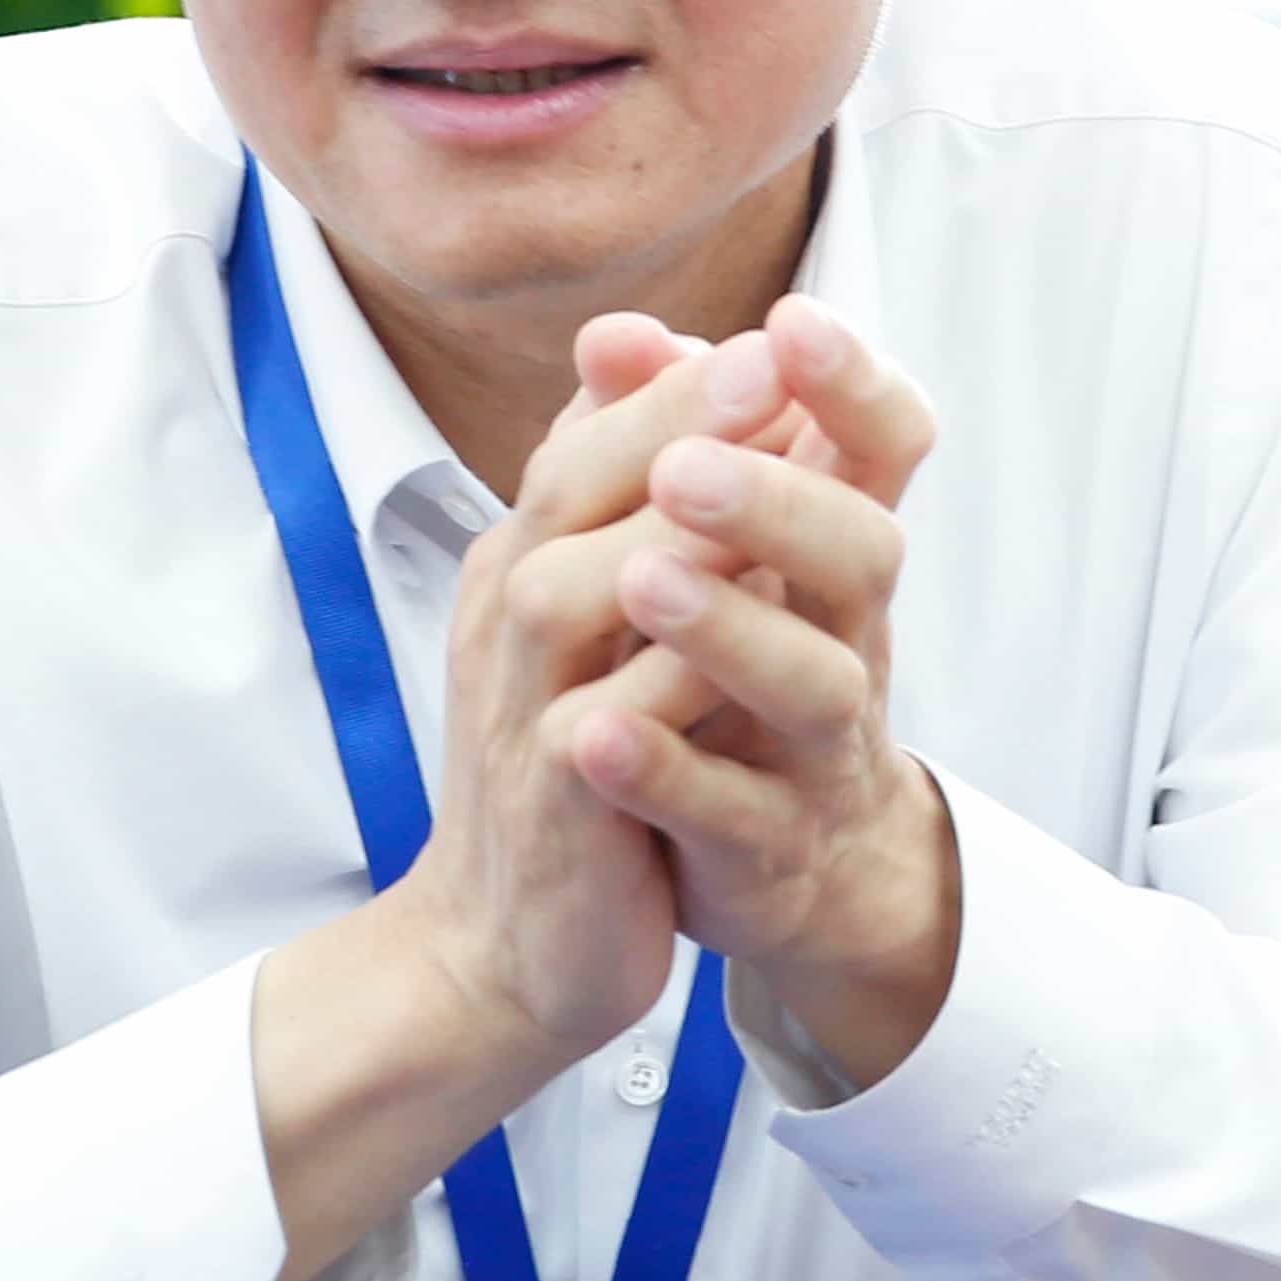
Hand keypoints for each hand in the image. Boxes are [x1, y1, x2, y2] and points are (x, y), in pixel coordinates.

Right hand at [376, 317, 765, 1064]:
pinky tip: (734, 662)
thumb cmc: (576, 774)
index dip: (676, 385)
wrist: (503, 948)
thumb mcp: (609, 634)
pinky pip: (592, 734)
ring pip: (566, 592)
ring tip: (756, 485)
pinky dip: (659, 694)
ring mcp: (518, 705)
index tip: (777, 332)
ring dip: (663, 535)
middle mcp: (511, 617)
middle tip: (771, 367)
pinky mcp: (550, 805)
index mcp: (529, 562)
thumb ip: (647, 523)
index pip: (584, 441)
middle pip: (568, 488)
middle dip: (670, 422)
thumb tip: (704, 403)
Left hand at [566, 299, 962, 1088]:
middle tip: (686, 467)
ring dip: (728, 630)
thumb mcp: (712, 552)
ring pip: (813, 685)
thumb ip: (663, 439)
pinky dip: (663, 770)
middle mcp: (849, 636)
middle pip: (861, 553)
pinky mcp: (769, 846)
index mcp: (835, 548)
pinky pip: (726, 812)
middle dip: (779, 501)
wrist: (793, 868)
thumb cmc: (744, 673)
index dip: (856, 384)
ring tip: (644, 580)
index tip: (793, 322)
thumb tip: (612, 335)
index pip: (884, 446)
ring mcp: (818, 749)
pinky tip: (589, 732)